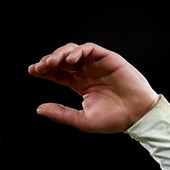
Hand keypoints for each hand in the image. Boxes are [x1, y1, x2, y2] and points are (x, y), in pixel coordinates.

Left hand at [28, 42, 159, 132]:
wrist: (137, 115)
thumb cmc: (114, 120)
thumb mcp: (82, 120)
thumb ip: (61, 113)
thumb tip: (39, 109)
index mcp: (81, 84)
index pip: (59, 73)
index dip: (45, 70)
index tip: (32, 70)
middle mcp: (88, 72)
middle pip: (64, 60)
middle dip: (50, 60)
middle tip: (40, 67)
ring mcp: (98, 64)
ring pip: (75, 51)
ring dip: (61, 54)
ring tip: (52, 63)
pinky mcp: (109, 59)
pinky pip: (91, 49)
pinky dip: (79, 51)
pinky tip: (70, 61)